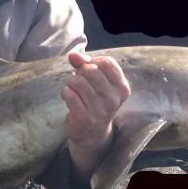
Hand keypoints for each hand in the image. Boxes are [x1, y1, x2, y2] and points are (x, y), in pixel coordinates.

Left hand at [61, 52, 130, 177]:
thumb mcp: (97, 82)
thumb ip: (85, 64)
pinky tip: (69, 99)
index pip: (107, 63)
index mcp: (122, 88)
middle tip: (80, 82)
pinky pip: (69, 94)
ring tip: (75, 91)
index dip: (93, 62)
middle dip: (80, 72)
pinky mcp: (84, 118)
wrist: (91, 133)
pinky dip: (65, 92)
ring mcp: (99, 110)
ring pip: (78, 81)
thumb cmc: (95, 101)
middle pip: (91, 70)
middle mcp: (113, 99)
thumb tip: (73, 55)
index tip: (89, 70)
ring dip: (71, 83)